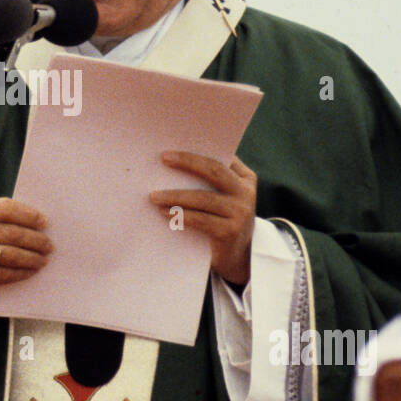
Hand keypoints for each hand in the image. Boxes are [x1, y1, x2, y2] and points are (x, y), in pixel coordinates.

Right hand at [0, 198, 52, 313]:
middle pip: (11, 233)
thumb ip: (14, 219)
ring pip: (9, 254)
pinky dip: (22, 273)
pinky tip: (32, 271)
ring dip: (31, 258)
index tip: (44, 222)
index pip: (6, 209)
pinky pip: (4, 273)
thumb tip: (44, 224)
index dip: (28, 216)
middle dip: (35, 240)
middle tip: (49, 246)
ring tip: (44, 259)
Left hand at [150, 152, 256, 287]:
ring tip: (154, 196)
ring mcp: (241, 212)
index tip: (177, 144)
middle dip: (188, 162)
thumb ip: (211, 179)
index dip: (199, 150)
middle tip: (164, 158)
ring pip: (204, 198)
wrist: (236, 257)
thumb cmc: (222, 219)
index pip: (222, 157)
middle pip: (215, 170)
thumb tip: (175, 160)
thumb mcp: (224, 196)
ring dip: (175, 195)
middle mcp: (246, 192)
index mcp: (245, 178)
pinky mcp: (230, 231)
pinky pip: (200, 219)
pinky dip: (181, 215)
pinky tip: (165, 213)